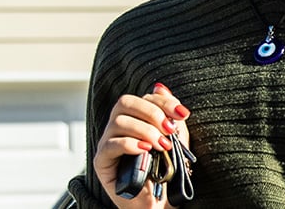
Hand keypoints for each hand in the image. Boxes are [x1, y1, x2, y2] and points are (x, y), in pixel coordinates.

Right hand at [93, 83, 191, 207]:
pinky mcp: (102, 161)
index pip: (143, 98)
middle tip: (169, 130)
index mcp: (135, 119)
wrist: (159, 203)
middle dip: (152, 112)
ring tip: (161, 146)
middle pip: (125, 102)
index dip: (163, 101)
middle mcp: (118, 128)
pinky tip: (146, 151)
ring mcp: (108, 143)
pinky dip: (130, 144)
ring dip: (145, 131)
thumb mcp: (174, 140)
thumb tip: (161, 87)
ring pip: (119, 122)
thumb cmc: (166, 173)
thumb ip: (169, 116)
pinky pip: (110, 145)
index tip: (182, 114)